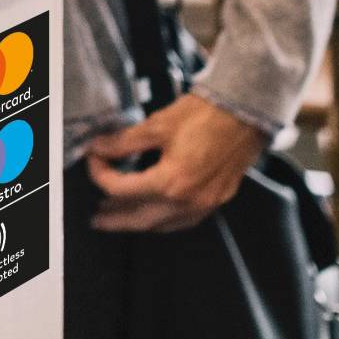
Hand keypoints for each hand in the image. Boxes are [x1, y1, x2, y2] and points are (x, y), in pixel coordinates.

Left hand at [83, 93, 266, 233]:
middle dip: (115, 218)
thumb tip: (98, 148)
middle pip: (140, 218)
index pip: (123, 189)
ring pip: (162, 225)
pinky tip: (153, 212)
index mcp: (170, 182)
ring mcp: (204, 205)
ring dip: (138, 221)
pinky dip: (162, 220)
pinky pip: (182, 221)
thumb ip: (124, 141)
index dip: (101, 174)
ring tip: (119, 215)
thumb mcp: (158, 124)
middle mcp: (187, 202)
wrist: (245, 113)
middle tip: (97, 217)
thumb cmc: (203, 114)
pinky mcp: (216, 201)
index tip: (93, 159)